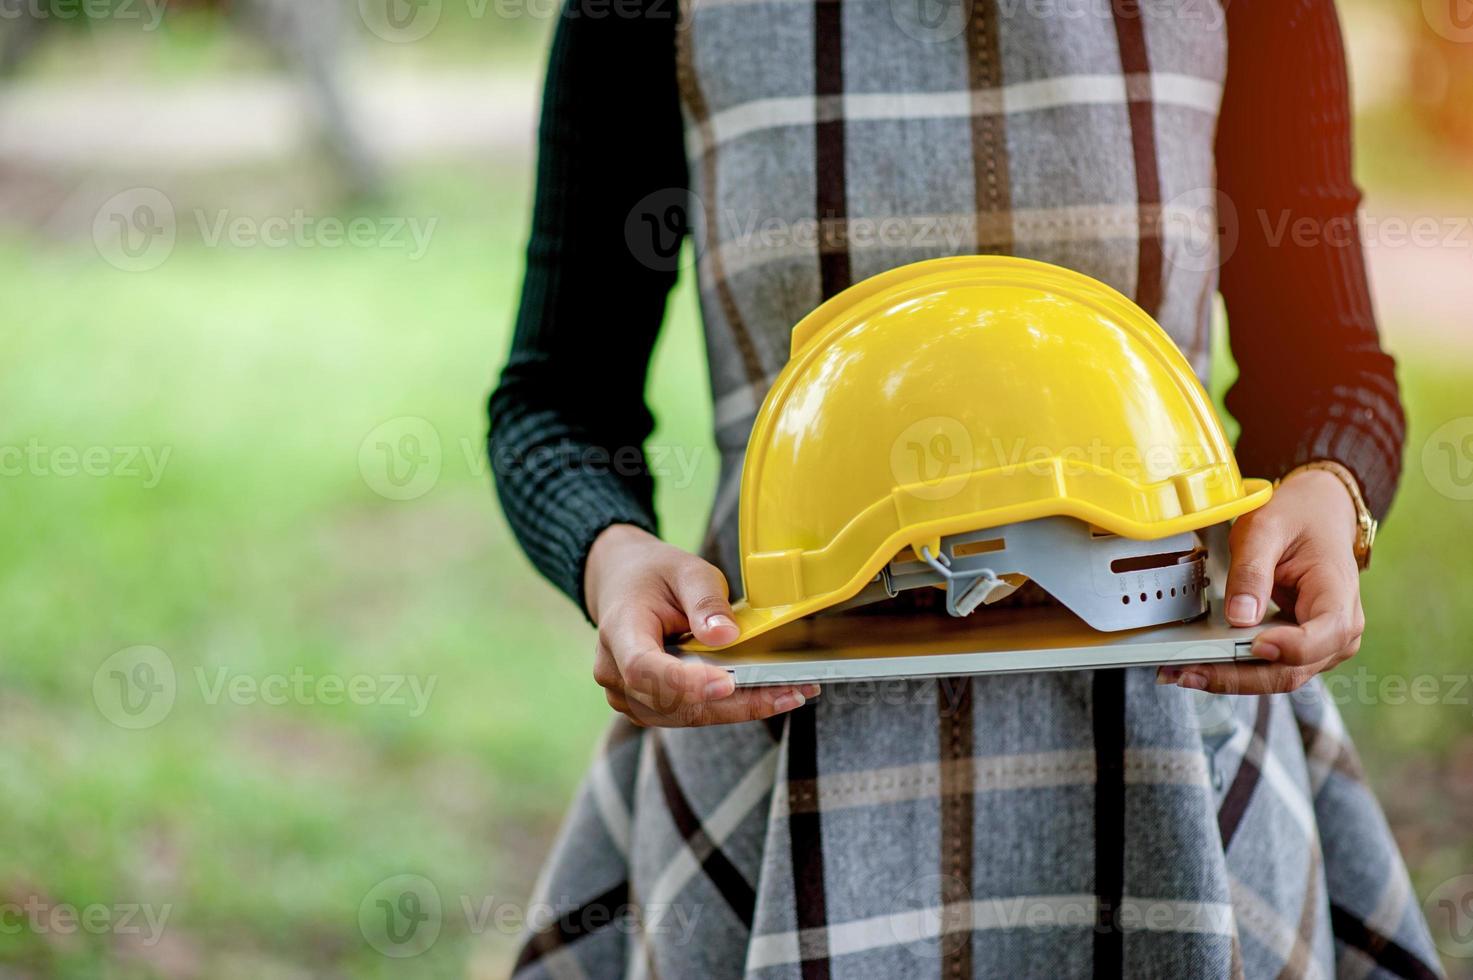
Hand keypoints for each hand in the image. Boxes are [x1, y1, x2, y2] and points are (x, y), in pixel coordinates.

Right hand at [584, 524, 818, 726]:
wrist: (624, 583)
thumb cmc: (654, 575)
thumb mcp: (686, 571)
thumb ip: (705, 602)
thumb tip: (726, 636)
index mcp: (619, 632)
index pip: (644, 668)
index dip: (684, 682)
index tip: (727, 682)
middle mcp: (615, 673)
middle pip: (674, 702)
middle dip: (735, 702)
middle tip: (789, 691)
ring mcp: (629, 696)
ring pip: (687, 716)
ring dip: (740, 709)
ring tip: (791, 692)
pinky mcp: (650, 707)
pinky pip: (690, 715)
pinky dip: (729, 708)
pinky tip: (767, 695)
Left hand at [1158, 468, 1363, 694]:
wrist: (1319, 514)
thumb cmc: (1298, 519)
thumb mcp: (1266, 529)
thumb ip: (1252, 571)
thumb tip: (1239, 617)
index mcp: (1338, 599)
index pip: (1321, 638)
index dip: (1287, 648)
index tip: (1252, 644)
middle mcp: (1338, 633)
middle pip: (1289, 670)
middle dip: (1236, 676)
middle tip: (1186, 671)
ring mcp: (1321, 647)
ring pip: (1276, 677)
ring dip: (1229, 679)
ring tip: (1181, 671)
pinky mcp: (1300, 650)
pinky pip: (1268, 669)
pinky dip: (1234, 671)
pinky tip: (1199, 666)